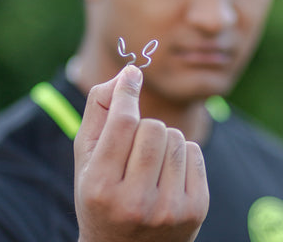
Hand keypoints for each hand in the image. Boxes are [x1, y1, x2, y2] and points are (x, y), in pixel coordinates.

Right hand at [74, 65, 208, 241]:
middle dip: (143, 127)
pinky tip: (167, 175)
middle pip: (153, 127)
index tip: (131, 74)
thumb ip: (99, 112)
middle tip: (134, 148)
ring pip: (176, 137)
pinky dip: (181, 154)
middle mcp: (136, 202)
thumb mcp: (86, 160)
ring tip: (150, 165)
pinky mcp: (196, 209)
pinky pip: (195, 151)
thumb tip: (129, 73)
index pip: (122, 123)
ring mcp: (169, 208)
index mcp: (101, 188)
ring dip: (163, 141)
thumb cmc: (101, 196)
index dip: (126, 92)